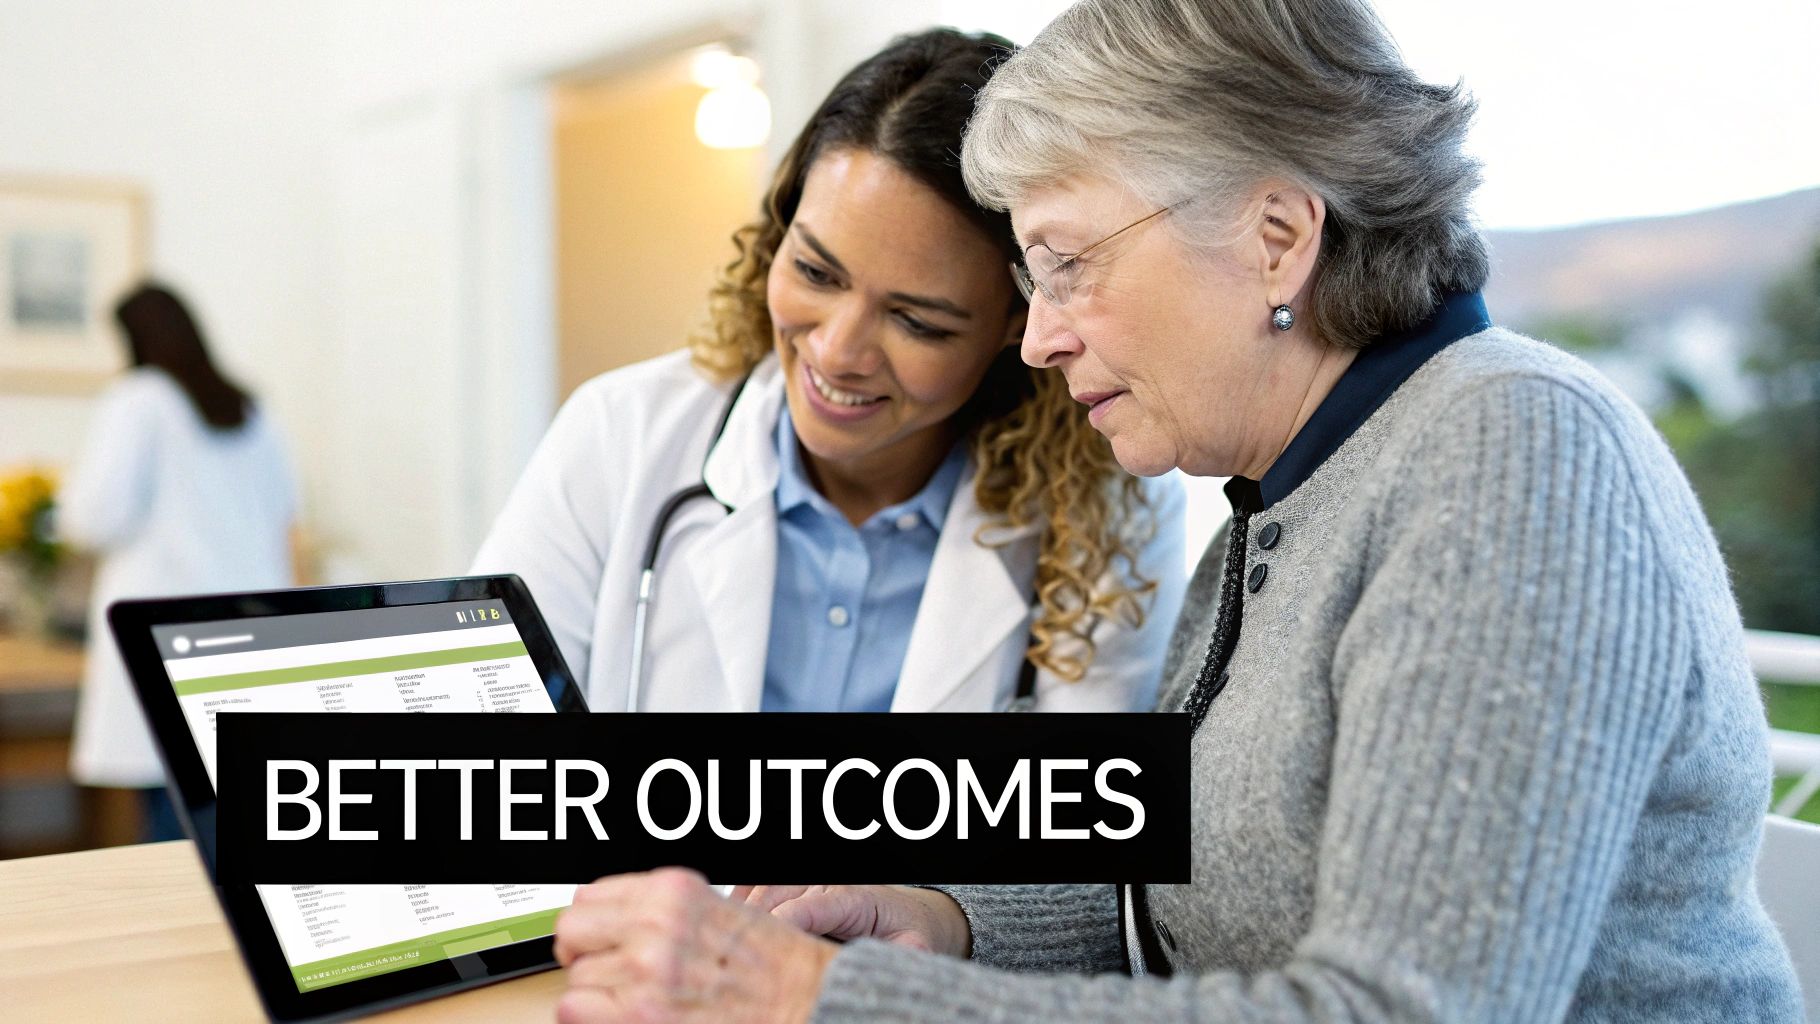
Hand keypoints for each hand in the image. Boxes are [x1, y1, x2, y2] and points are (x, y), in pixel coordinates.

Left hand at [553, 868, 836, 1023]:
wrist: (801, 1000)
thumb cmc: (769, 964)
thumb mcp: (714, 909)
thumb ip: (661, 910)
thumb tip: (612, 922)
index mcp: (671, 891)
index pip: (588, 897)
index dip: (591, 924)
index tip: (599, 938)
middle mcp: (655, 923)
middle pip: (570, 929)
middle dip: (581, 952)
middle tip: (600, 967)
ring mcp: (645, 968)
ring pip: (576, 975)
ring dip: (597, 990)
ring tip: (630, 997)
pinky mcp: (640, 1011)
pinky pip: (574, 1007)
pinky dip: (588, 1015)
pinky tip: (619, 1015)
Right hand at [731, 884, 970, 956]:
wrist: (911, 915)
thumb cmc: (908, 933)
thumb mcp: (914, 948)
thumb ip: (902, 956)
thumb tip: (890, 966)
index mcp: (855, 897)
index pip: (809, 907)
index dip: (782, 925)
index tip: (762, 953)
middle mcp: (828, 882)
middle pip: (776, 893)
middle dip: (754, 924)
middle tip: (735, 957)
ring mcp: (811, 880)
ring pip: (764, 886)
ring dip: (743, 911)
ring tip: (725, 942)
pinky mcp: (799, 884)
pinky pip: (762, 883)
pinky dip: (742, 900)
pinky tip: (730, 923)